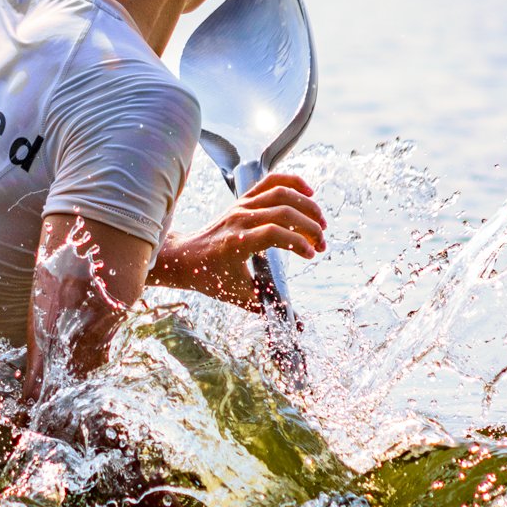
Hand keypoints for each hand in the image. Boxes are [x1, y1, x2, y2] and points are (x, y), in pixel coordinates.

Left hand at [151, 172, 326, 310]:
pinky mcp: (243, 199)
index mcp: (236, 242)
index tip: (311, 256)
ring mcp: (241, 206)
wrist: (185, 257)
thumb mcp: (238, 295)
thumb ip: (268, 306)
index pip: (275, 233)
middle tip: (322, 245)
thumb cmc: (211, 277)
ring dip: (307, 206)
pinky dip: (293, 182)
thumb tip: (296, 326)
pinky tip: (309, 193)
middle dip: (310, 227)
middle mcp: (239, 219)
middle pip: (283, 211)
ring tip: (320, 224)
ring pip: (281, 193)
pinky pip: (270, 181)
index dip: (298, 244)